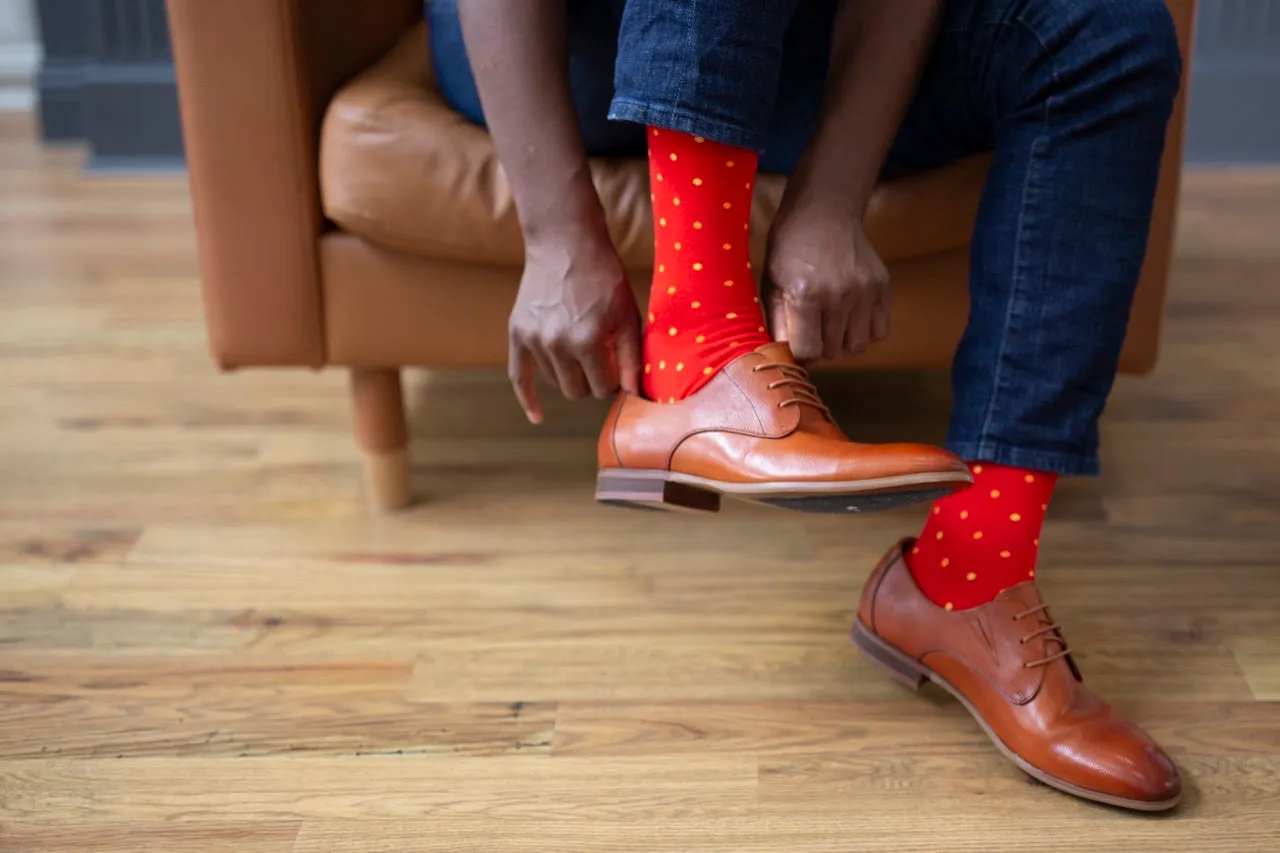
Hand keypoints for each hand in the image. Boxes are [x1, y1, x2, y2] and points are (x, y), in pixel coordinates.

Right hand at [508, 235, 641, 423]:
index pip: (603, 388)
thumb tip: (634, 395)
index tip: (618, 365)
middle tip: (600, 358)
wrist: (565, 243)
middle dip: (592, 381)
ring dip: (570, 375)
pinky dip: (528, 399)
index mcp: (587, 341)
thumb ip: (632, 358)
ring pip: (556, 383)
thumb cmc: (604, 277)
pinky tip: (537, 417)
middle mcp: (556, 344)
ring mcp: (534, 340)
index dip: (613, 380)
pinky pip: (518, 376)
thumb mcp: (627, 315)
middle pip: (577, 392)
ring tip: (579, 347)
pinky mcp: (518, 333)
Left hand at [764, 208, 890, 362]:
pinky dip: (865, 331)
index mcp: (805, 294)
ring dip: (842, 342)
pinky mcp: (882, 286)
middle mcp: (838, 295)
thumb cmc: (790, 248)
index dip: (799, 353)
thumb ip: (777, 323)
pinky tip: (850, 316)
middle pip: (832, 352)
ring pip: (857, 347)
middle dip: (819, 346)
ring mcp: (864, 291)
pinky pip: (879, 332)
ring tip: (831, 321)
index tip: (796, 343)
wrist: (824, 211)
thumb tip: (781, 359)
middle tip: (812, 326)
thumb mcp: (771, 283)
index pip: (808, 352)